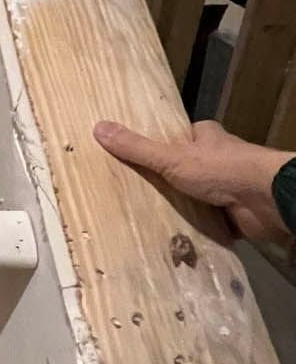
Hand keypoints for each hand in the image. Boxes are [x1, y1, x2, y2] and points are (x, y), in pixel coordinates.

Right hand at [93, 118, 293, 244]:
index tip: (139, 159)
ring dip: (182, 206)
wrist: (265, 200)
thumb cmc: (220, 169)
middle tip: (137, 193)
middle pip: (188, 167)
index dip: (162, 147)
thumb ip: (137, 148)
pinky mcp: (234, 212)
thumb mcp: (171, 158)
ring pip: (198, 194)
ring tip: (147, 216)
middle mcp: (219, 158)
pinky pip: (209, 218)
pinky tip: (174, 235)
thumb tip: (98, 128)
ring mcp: (228, 186)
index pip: (181, 137)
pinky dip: (196, 227)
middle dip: (169, 180)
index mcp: (206, 137)